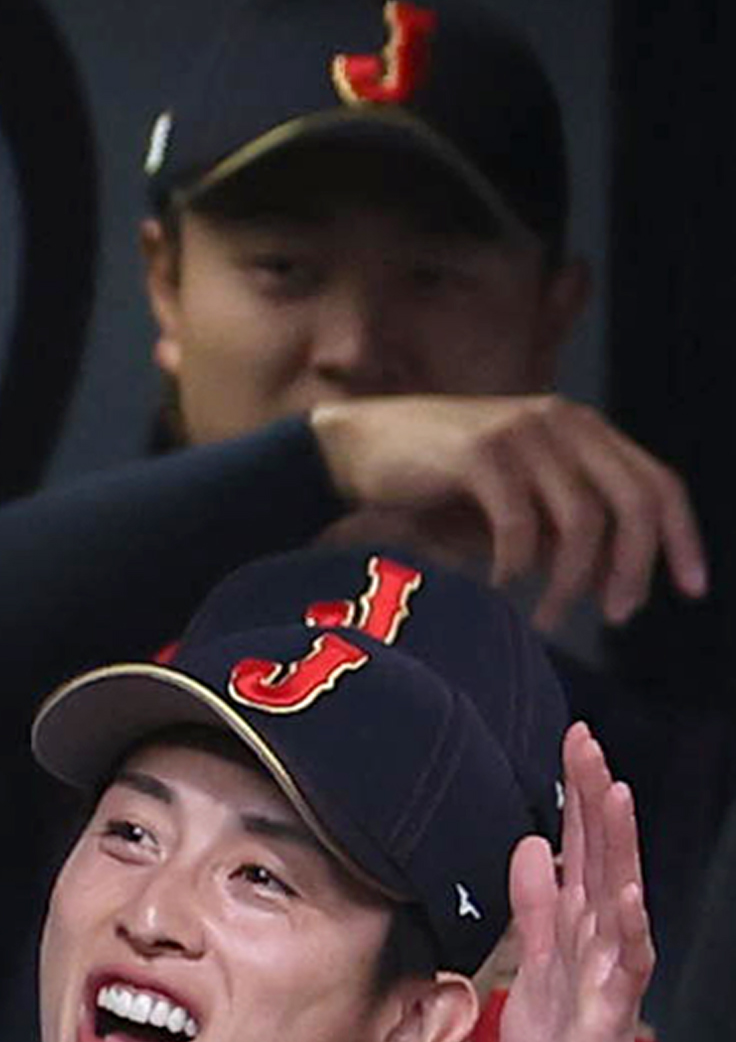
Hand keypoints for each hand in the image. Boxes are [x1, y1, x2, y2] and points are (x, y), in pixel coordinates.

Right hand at [311, 393, 710, 632]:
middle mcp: (564, 422)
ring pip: (583, 520)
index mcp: (582, 430)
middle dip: (634, 568)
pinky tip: (500, 587)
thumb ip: (560, 532)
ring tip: (545, 618)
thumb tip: (609, 580)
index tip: (691, 590)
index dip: (681, 539)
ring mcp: (524, 432)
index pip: (658, 483)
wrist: (349, 449)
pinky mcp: (482, 453)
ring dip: (570, 582)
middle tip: (615, 616)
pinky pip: (521, 525)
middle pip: (634, 501)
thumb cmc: (431, 484)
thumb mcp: (511, 506)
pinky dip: (517, 567)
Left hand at [496, 722, 651, 1041]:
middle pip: (602, 855)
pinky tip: (628, 894)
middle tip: (589, 744)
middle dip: (596, 800)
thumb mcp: (536, 955)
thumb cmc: (559, 1034)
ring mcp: (612, 967)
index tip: (572, 742)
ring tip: (616, 796)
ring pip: (619, 895)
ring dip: (619, 846)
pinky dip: (628, 927)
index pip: (580, 845)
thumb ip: (535, 902)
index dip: (576, 795)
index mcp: (580, 920)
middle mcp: (603, 934)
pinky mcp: (614, 1007)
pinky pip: (625, 962)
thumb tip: (530, 845)